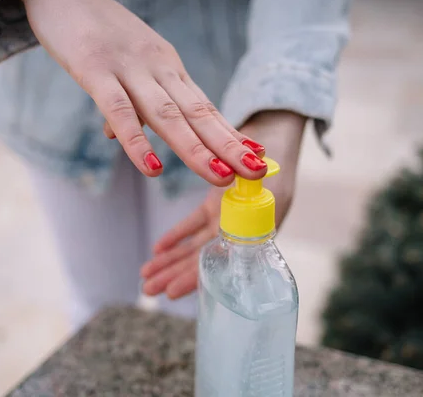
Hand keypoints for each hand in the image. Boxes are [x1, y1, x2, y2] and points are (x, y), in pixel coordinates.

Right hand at [22, 0, 266, 185]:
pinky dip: (136, 142)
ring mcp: (129, 68)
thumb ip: (126, 102)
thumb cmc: (96, 31)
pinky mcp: (95, 69)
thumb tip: (117, 136)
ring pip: (167, 115)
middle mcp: (157, 69)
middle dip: (228, 146)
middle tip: (256, 171)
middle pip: (198, 114)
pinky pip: (118, 110)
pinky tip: (153, 169)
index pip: (205, 107)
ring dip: (196, 149)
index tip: (257, 156)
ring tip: (220, 177)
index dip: (231, 134)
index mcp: (168, 69)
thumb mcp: (124, 66)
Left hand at [140, 111, 305, 298]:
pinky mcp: (216, 204)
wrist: (276, 130)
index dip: (197, 276)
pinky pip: (195, 225)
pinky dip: (177, 236)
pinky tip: (158, 249)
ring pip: (196, 244)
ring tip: (145, 274)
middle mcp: (242, 228)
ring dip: (171, 260)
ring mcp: (228, 217)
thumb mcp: (264, 170)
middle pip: (205, 258)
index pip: (221, 260)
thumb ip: (252, 184)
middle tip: (148, 289)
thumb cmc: (274, 150)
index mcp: (256, 226)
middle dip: (175, 274)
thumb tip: (245, 189)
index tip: (171, 291)